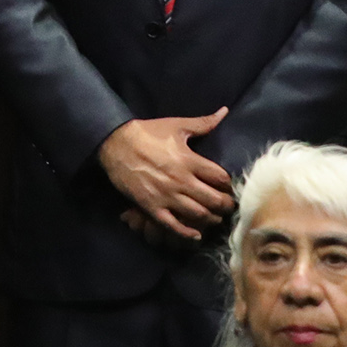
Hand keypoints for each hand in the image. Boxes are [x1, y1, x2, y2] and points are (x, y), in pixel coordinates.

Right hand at [97, 109, 233, 240]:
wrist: (115, 144)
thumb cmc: (147, 133)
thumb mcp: (176, 125)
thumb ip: (203, 123)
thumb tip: (224, 112)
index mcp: (189, 160)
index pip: (220, 178)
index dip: (229, 184)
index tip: (230, 187)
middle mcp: (181, 180)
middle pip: (213, 200)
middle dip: (225, 205)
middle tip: (228, 207)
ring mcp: (166, 196)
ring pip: (197, 215)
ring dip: (211, 219)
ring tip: (215, 218)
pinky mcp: (152, 207)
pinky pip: (173, 225)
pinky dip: (187, 233)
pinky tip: (196, 234)